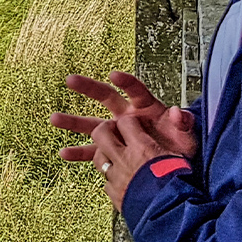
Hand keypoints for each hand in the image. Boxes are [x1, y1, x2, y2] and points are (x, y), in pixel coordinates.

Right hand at [48, 72, 198, 209]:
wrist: (177, 166)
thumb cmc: (183, 146)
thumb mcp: (188, 134)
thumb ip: (184, 122)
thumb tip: (178, 112)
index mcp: (146, 107)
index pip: (135, 89)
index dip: (126, 81)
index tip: (113, 75)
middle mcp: (128, 116)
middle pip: (105, 96)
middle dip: (87, 88)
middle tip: (70, 80)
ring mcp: (118, 133)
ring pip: (93, 125)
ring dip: (74, 121)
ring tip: (53, 119)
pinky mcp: (114, 151)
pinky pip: (94, 152)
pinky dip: (79, 153)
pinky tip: (64, 153)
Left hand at [87, 116, 180, 209]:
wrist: (174, 216)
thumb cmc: (182, 185)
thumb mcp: (185, 156)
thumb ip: (180, 131)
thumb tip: (176, 111)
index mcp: (143, 148)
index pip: (126, 122)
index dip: (128, 122)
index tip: (133, 125)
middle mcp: (125, 160)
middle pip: (101, 133)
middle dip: (105, 129)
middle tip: (112, 131)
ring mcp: (117, 177)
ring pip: (98, 157)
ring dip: (103, 153)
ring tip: (112, 154)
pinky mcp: (115, 194)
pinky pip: (105, 181)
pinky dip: (110, 178)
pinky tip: (118, 178)